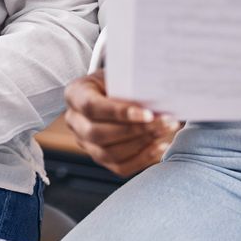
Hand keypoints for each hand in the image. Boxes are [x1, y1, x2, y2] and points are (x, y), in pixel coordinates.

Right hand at [63, 71, 180, 177]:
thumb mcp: (118, 73)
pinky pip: (119, 167)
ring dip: (143, 144)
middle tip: (165, 122)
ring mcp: (84, 143)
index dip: (120, 112)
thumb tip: (157, 94)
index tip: (148, 114)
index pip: (92, 107)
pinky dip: (142, 159)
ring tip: (165, 131)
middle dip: (137, 130)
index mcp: (75, 95)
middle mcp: (75, 122)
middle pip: (99, 133)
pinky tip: (159, 146)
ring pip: (109, 154)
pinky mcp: (99, 158)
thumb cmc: (116, 80)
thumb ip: (129, 83)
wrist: (109, 92)